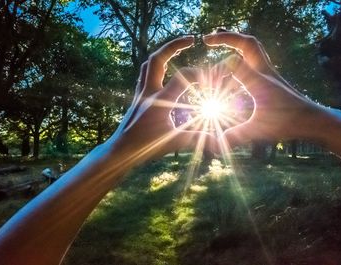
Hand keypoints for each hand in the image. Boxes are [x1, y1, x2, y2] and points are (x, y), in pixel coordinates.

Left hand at [111, 36, 215, 159]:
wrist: (121, 150)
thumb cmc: (146, 148)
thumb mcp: (175, 143)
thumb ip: (198, 139)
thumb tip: (219, 142)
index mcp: (160, 101)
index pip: (183, 76)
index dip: (201, 74)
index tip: (213, 79)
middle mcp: (148, 92)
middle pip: (157, 58)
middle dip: (174, 45)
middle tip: (191, 38)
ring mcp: (140, 93)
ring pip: (148, 63)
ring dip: (164, 52)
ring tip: (178, 48)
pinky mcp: (137, 96)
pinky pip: (145, 73)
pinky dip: (156, 65)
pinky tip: (165, 68)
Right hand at [203, 31, 330, 145]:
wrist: (313, 120)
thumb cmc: (287, 124)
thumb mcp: (258, 130)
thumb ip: (234, 135)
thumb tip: (213, 145)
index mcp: (259, 80)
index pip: (232, 63)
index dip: (213, 71)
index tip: (204, 86)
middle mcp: (265, 72)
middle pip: (247, 43)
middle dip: (225, 37)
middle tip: (206, 40)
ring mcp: (269, 72)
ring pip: (252, 47)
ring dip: (235, 43)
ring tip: (216, 44)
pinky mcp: (271, 78)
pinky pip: (254, 59)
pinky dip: (240, 57)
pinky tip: (231, 68)